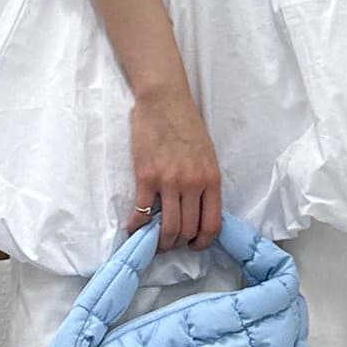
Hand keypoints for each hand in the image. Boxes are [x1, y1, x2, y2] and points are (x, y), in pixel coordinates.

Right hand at [128, 82, 222, 250]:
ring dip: (160, 242)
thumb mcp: (207, 156)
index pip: (212, 225)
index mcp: (211, 180)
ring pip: (168, 228)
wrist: (165, 100)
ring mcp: (169, 182)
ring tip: (154, 241)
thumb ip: (205, 183)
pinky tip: (134, 228)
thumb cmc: (187, 124)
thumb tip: (198, 209)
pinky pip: (141, 212)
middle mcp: (193, 184)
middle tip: (170, 244)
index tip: (194, 246)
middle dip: (178, 244)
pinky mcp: (146, 176)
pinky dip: (137, 226)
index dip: (203, 243)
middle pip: (188, 230)